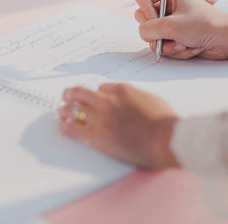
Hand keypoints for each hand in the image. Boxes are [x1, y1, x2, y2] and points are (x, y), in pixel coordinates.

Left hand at [58, 83, 179, 168]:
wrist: (165, 139)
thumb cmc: (166, 121)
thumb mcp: (154, 100)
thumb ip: (139, 97)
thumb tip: (134, 101)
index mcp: (122, 90)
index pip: (102, 88)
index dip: (98, 93)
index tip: (96, 98)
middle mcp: (107, 101)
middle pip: (81, 92)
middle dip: (71, 94)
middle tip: (66, 96)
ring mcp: (100, 118)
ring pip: (73, 108)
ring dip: (65, 109)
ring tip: (61, 111)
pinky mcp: (96, 136)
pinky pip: (73, 128)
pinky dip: (66, 126)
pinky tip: (63, 126)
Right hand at [133, 0, 227, 60]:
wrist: (226, 41)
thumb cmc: (206, 26)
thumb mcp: (172, 26)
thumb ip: (148, 29)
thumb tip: (143, 33)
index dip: (144, 9)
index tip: (157, 18)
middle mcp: (168, 6)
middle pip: (143, 19)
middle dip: (158, 32)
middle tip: (171, 33)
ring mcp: (171, 22)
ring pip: (153, 36)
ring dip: (168, 45)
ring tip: (184, 43)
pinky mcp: (175, 36)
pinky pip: (163, 46)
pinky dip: (175, 50)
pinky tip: (189, 48)